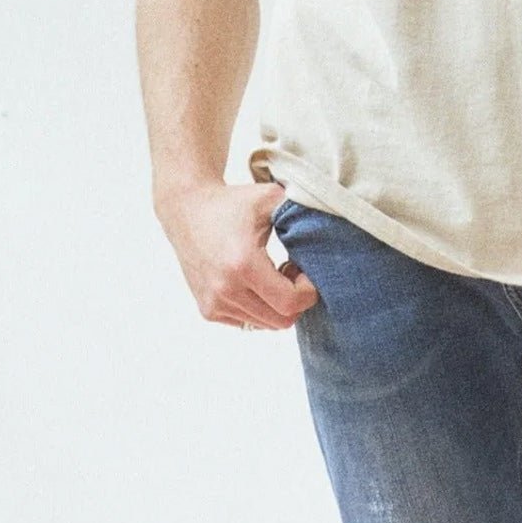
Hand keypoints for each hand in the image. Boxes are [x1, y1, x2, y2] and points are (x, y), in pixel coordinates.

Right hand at [156, 180, 319, 329]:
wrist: (187, 209)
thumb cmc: (233, 202)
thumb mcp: (270, 198)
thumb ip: (301, 207)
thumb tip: (333, 213)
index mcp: (243, 264)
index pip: (289, 303)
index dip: (307, 292)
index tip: (304, 271)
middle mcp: (225, 290)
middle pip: (281, 320)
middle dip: (295, 300)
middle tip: (293, 272)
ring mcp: (214, 303)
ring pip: (265, 324)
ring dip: (277, 305)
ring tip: (274, 275)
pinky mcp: (207, 310)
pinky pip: (247, 323)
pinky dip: (259, 308)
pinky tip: (255, 282)